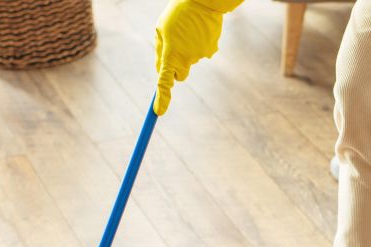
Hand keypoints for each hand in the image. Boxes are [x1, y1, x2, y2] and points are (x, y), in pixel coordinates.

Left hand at [154, 0, 240, 114]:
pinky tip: (198, 31)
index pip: (165, 82)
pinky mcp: (211, 51)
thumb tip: (161, 71)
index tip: (159, 112)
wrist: (204, 1)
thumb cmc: (177, 14)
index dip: (162, 98)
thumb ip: (160, 53)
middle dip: (176, 68)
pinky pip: (201, 53)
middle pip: (179, 75)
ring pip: (190, 61)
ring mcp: (201, 56)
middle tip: (173, 49)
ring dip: (186, 50)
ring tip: (187, 30)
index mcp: (171, 54)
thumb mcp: (161, 31)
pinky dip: (198, 45)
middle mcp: (187, 59)